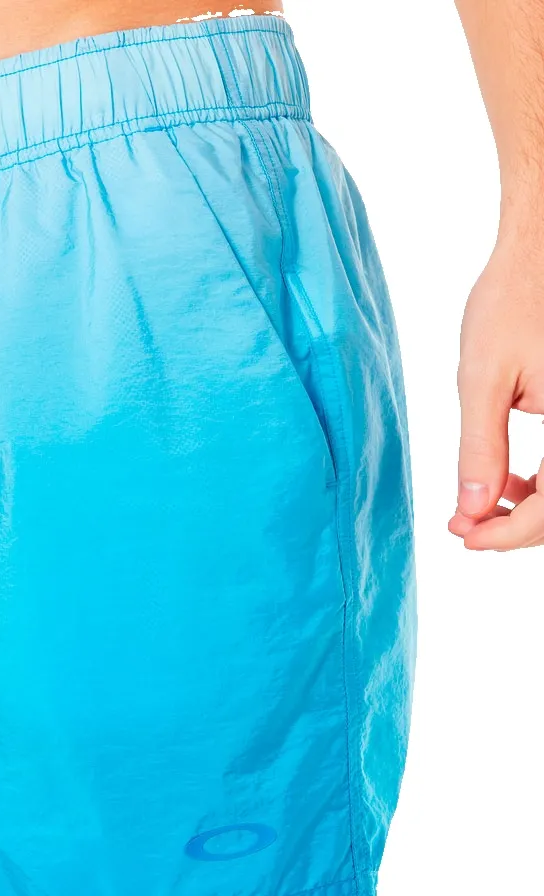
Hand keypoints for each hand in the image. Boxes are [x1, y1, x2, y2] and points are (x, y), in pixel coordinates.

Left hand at [449, 233, 543, 549]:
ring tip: (478, 507)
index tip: (465, 538)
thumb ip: (480, 448)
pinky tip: (508, 482)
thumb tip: (471, 510)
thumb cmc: (511, 302)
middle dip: (518, 527)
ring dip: (533, 509)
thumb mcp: (483, 379)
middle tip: (464, 527)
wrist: (540, 250)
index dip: (510, 535)